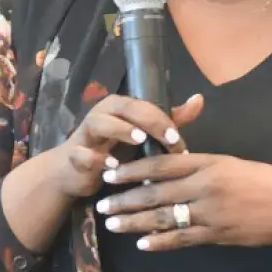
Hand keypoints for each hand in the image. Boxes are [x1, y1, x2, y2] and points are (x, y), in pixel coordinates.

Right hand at [46, 93, 204, 198]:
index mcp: (119, 108)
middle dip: (148, 121)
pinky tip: (112, 166)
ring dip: (120, 130)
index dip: (163, 119)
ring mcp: (85, 133)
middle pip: (124, 107)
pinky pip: (81, 153)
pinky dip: (95, 158)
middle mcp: (102, 114)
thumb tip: (198, 99)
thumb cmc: (113, 150)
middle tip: (168, 138)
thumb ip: (169, 120)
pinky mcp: (73, 155)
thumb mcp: (143, 135)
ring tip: (140, 141)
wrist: (75, 172)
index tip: (178, 139)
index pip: (143, 104)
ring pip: (99, 122)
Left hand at [95, 152, 271, 249]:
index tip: (110, 174)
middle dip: (124, 199)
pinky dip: (161, 241)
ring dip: (135, 222)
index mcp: (207, 164)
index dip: (132, 170)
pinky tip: (142, 244)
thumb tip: (165, 166)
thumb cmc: (262, 180)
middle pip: (155, 193)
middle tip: (101, 204)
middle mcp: (205, 187)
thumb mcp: (229, 163)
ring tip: (112, 224)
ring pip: (164, 217)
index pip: (161, 165)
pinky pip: (183, 238)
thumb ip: (198, 165)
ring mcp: (211, 213)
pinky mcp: (217, 234)